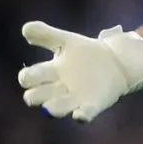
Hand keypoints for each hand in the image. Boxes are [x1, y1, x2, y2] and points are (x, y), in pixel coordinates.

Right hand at [18, 21, 142, 122]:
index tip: (31, 74)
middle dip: (35, 95)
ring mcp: (74, 99)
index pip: (29, 78)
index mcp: (50, 72)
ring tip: (51, 106)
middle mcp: (57, 89)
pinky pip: (84, 114)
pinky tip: (80, 114)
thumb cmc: (86, 53)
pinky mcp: (92, 105)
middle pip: (37, 97)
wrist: (116, 61)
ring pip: (57, 109)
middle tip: (41, 89)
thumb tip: (25, 28)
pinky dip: (82, 115)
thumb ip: (46, 35)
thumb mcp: (67, 41)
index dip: (27, 77)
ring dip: (54, 107)